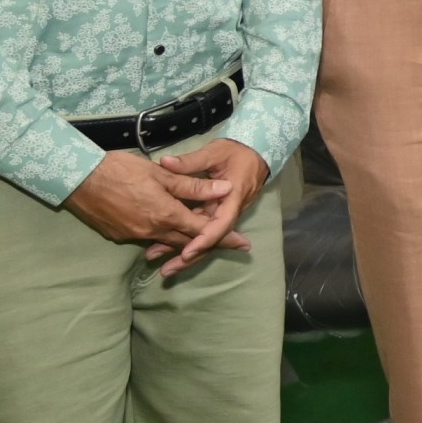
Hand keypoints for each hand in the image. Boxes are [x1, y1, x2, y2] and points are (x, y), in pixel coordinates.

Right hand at [64, 148, 233, 260]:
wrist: (78, 178)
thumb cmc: (120, 169)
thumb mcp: (161, 173)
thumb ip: (193, 185)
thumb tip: (224, 189)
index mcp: (166, 214)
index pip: (203, 231)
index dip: (225, 236)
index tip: (243, 242)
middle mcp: (152, 230)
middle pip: (188, 242)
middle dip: (211, 244)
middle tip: (234, 245)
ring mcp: (134, 235)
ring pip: (168, 242)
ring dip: (186, 244)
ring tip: (203, 245)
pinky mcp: (119, 235)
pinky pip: (149, 239)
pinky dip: (163, 239)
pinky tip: (168, 234)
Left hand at [150, 139, 265, 274]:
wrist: (256, 152)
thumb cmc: (237, 151)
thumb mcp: (215, 152)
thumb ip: (190, 161)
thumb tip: (165, 163)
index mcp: (233, 196)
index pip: (221, 223)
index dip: (205, 239)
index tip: (187, 252)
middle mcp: (230, 210)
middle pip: (212, 238)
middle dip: (191, 256)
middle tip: (167, 270)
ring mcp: (224, 213)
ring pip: (207, 237)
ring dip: (187, 253)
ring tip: (165, 268)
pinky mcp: (218, 213)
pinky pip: (205, 230)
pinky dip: (189, 240)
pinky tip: (170, 250)